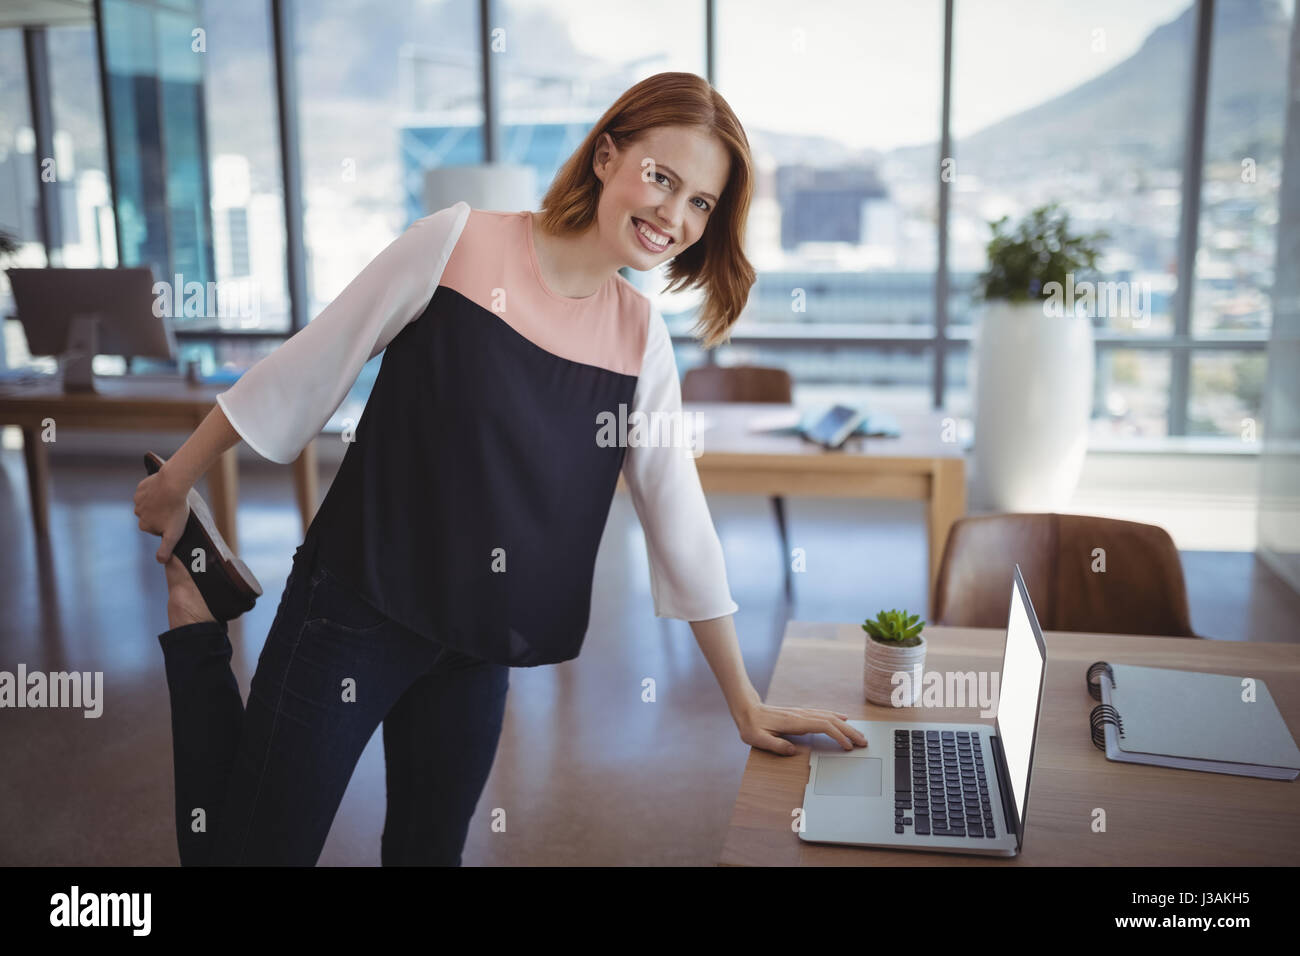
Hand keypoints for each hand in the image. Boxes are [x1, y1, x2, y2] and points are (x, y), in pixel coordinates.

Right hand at [133, 458, 190, 563]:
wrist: (172, 484)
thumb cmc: (175, 510)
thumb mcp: (173, 534)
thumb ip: (166, 549)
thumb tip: (160, 561)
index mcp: (143, 525)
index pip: (157, 528)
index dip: (168, 525)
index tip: (175, 519)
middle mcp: (137, 513)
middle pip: (153, 516)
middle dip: (163, 514)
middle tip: (174, 509)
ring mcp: (138, 499)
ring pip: (151, 503)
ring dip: (160, 502)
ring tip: (171, 498)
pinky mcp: (141, 487)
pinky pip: (149, 491)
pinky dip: (157, 491)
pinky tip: (164, 490)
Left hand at [735, 702, 867, 755]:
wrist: (747, 709)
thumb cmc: (751, 726)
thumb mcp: (757, 739)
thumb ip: (775, 746)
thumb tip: (793, 751)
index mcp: (794, 722)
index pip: (823, 726)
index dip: (838, 736)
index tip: (848, 746)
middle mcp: (801, 715)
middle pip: (832, 721)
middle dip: (850, 731)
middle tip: (864, 742)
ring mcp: (802, 713)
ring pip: (830, 717)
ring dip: (846, 725)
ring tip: (859, 734)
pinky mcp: (801, 714)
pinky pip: (823, 715)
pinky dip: (836, 718)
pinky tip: (843, 719)